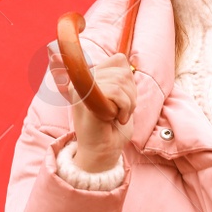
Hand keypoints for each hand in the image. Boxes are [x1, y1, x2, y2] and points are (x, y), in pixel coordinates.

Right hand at [50, 47, 138, 171]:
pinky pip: (115, 92)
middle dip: (131, 94)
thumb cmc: (111, 128)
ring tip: (119, 116)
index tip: (124, 100)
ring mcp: (81, 91)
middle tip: (122, 112)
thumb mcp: (119, 97)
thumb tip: (122, 57)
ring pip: (120, 81)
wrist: (102, 154)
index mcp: (88, 78)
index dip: (129, 80)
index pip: (118, 60)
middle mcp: (80, 81)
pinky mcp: (86, 102)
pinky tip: (117, 118)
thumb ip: (118, 77)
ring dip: (129, 103)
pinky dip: (124, 107)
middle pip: (122, 71)